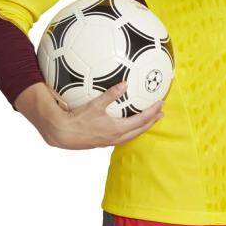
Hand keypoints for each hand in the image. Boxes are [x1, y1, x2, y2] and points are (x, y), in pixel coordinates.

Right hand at [47, 81, 164, 149]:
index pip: (142, 120)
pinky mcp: (104, 142)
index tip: (161, 104)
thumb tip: (124, 83)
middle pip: (141, 129)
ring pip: (133, 135)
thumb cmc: (78, 120)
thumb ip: (111, 94)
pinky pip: (124, 137)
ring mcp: (111, 141)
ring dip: (143, 127)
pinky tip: (128, 125)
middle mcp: (117, 137)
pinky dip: (132, 130)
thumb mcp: (95, 105)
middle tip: (161, 113)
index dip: (153, 112)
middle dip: (152, 120)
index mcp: (118, 129)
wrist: (64, 134)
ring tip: (150, 120)